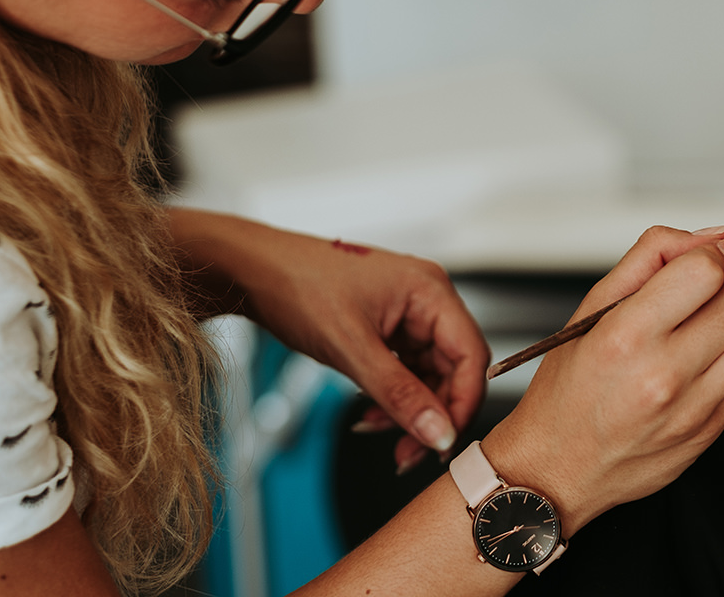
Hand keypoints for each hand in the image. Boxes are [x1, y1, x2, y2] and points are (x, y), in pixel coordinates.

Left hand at [169, 210, 487, 471]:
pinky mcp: (389, 326)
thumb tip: (439, 433)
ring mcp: (408, 312)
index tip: (443, 442)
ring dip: (409, 409)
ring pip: (429, 374)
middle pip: (453, 368)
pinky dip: (393, 395)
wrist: (252, 271)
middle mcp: (427, 298)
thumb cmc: (297, 285)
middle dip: (433, 413)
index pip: (471, 355)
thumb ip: (400, 395)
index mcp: (430, 290)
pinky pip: (406, 369)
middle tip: (408, 452)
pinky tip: (370, 412)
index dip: (463, 403)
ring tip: (377, 430)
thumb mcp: (351, 349)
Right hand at [479, 225, 723, 533]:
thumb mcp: (590, 310)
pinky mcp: (713, 428)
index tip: (717, 250)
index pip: (702, 272)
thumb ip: (649, 258)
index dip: (719, 251)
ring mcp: (693, 406)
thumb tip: (709, 237)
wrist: (560, 468)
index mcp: (626, 336)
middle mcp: (663, 374)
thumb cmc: (567, 392)